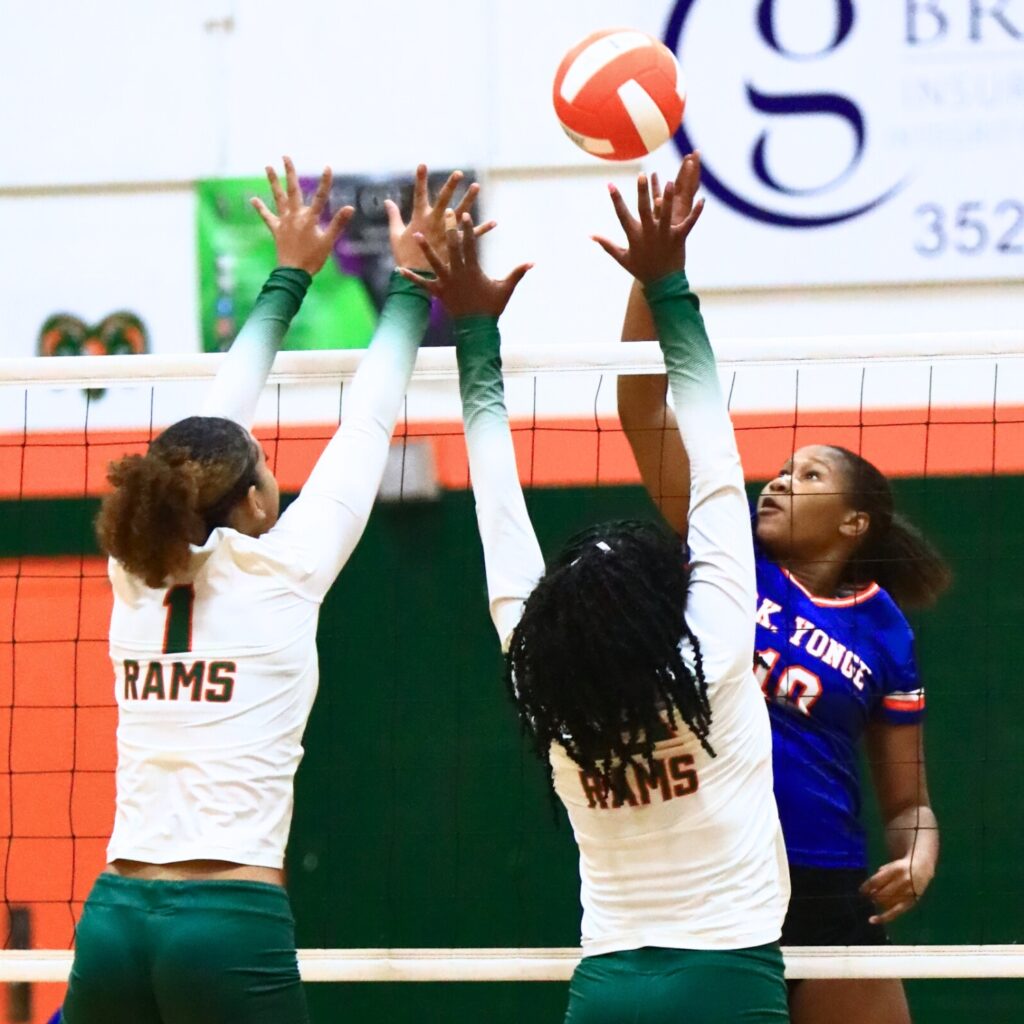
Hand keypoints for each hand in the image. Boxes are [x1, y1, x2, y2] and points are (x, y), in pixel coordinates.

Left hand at [251, 156, 353, 275]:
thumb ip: (338, 223)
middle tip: (285, 156)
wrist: (293, 273)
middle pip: (292, 190)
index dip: (325, 182)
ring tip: (268, 166)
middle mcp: (295, 216)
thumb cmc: (313, 259)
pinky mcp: (276, 230)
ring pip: (278, 198)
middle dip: (290, 172)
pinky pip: (267, 217)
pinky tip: (253, 199)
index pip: (320, 197)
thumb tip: (350, 208)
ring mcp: (284, 222)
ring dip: (273, 182)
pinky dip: (260, 208)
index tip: (328, 167)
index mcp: (309, 219)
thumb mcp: (328, 242)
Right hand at [385, 164, 495, 270]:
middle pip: (443, 199)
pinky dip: (484, 228)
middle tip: (458, 173)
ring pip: (460, 212)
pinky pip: (472, 235)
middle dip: (450, 185)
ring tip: (476, 186)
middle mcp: (435, 222)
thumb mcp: (395, 235)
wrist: (417, 276)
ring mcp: (447, 232)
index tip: (422, 164)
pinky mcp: (456, 244)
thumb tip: (387, 201)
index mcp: (419, 218)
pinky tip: (494, 222)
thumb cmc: (404, 257)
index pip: (419, 194)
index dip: (420, 179)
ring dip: (469, 199)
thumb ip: (394, 216)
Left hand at [399, 212, 531, 318]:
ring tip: (416, 235)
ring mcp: (447, 283)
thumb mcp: (506, 289)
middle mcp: (458, 273)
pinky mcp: (438, 294)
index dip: (468, 229)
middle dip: (448, 229)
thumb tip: (533, 262)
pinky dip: (411, 278)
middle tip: (445, 212)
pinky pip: (422, 285)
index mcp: (473, 270)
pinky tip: (398, 270)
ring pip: (435, 262)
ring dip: (425, 249)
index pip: (471, 245)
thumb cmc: (491, 308)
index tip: (465, 214)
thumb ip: (517, 273)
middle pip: (452, 247)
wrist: (477, 329)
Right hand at [593, 158, 704, 283]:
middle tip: (642, 175)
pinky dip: (696, 212)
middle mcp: (649, 233)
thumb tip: (590, 235)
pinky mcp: (679, 238)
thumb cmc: (641, 269)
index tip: (609, 184)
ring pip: (666, 213)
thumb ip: (606, 244)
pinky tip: (702, 199)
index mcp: (634, 236)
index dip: (616, 199)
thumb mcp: (622, 257)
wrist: (662, 285)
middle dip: (642, 192)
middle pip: (644, 209)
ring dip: (668, 198)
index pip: (622, 214)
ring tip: (670, 182)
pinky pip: (689, 223)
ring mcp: (664, 235)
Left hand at [860, 852, 934, 924]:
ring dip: (878, 902)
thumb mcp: (889, 866)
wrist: (921, 869)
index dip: (865, 887)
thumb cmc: (901, 868)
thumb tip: (869, 891)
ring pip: (886, 903)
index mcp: (895, 870)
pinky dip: (883, 917)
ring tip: (876, 899)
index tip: (860, 891)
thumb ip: (879, 876)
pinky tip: (873, 920)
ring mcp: (907, 893)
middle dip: (872, 896)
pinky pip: (895, 912)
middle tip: (869, 895)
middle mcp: (902, 882)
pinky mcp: (911, 903)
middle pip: (880, 893)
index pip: (875, 881)